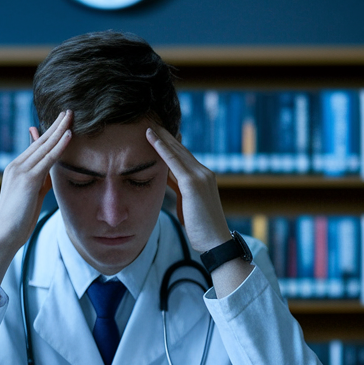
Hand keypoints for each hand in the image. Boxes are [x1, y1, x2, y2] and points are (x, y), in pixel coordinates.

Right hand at [0, 111, 72, 302]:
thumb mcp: (32, 196)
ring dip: (59, 129)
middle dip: (55, 125)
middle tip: (68, 110)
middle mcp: (17, 165)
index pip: (36, 146)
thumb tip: (50, 171)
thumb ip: (41, 181)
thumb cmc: (18, 220)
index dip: (50, 132)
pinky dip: (59, 146)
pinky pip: (48, 159)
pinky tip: (69, 135)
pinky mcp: (28, 179)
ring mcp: (21, 171)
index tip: (61, 121)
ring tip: (71, 115)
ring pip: (44, 146)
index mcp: (16, 168)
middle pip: (40, 140)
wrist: (4, 234)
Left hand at [147, 123, 251, 295]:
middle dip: (166, 136)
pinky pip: (173, 161)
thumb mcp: (187, 204)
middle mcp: (204, 172)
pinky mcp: (193, 183)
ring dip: (161, 137)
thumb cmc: (200, 228)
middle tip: (152, 122)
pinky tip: (150, 138)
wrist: (215, 242)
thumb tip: (167, 179)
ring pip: (177, 151)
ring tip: (148, 125)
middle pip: (180, 149)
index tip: (159, 133)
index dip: (170, 144)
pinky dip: (161, 148)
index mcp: (202, 177)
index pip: (183, 156)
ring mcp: (200, 176)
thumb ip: (179, 189)